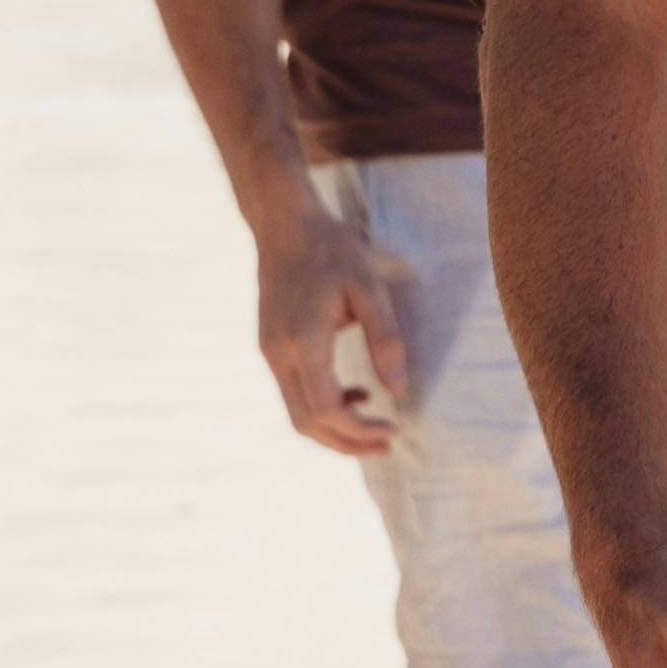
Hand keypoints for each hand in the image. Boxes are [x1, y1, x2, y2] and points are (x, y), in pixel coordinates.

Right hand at [252, 198, 410, 455]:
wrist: (283, 224)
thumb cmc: (331, 249)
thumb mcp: (370, 287)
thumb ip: (385, 339)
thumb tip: (398, 390)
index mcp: (303, 342)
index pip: (327, 409)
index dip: (360, 431)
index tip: (394, 429)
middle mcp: (278, 355)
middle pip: (307, 423)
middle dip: (347, 442)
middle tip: (388, 443)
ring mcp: (269, 353)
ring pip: (297, 413)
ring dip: (333, 429)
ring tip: (375, 426)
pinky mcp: (269, 347)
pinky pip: (293, 393)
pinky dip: (321, 406)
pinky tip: (354, 392)